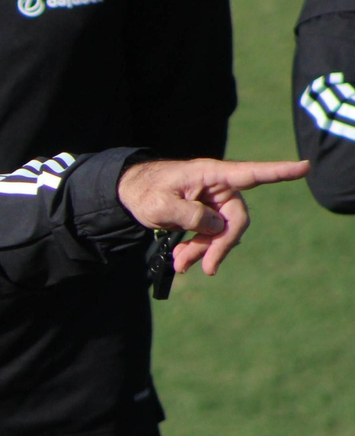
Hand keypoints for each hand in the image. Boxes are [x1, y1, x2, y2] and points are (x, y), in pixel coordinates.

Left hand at [116, 158, 308, 275]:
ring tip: (180, 265)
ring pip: (222, 233)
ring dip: (204, 251)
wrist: (129, 192)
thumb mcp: (159, 205)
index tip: (305, 167)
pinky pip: (211, 236)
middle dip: (220, 245)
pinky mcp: (206, 215)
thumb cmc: (144, 190)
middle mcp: (219, 187)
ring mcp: (214, 202)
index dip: (279, 172)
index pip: (251, 174)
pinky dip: (198, 250)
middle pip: (235, 219)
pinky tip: (181, 261)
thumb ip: (189, 215)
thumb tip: (217, 226)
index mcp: (211, 174)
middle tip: (205, 268)